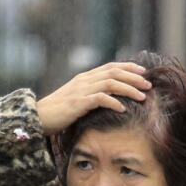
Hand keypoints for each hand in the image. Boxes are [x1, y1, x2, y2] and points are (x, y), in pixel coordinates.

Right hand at [36, 62, 152, 135]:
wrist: (37, 118)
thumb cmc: (57, 113)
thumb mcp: (75, 100)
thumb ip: (90, 95)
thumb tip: (108, 99)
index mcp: (84, 78)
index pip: (110, 67)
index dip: (128, 67)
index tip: (143, 72)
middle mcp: (84, 80)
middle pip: (114, 72)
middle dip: (133, 77)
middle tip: (148, 85)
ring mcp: (81, 90)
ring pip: (110, 83)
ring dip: (129, 89)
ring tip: (142, 97)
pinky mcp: (78, 103)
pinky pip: (100, 99)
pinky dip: (114, 103)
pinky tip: (123, 109)